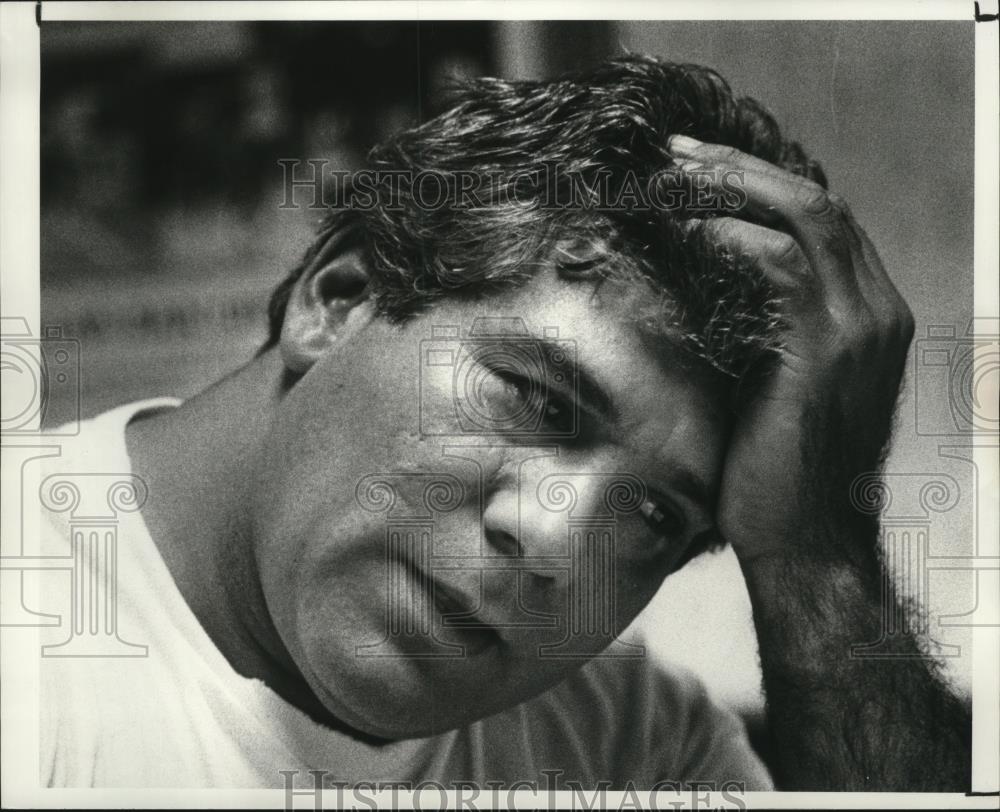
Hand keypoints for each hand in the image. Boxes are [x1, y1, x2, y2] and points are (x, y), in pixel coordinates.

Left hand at [666, 135, 914, 565]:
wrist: (806, 545)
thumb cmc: (777, 473)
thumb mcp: (775, 386)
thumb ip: (761, 329)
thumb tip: (703, 285)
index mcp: (868, 315)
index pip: (823, 222)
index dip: (761, 186)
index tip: (699, 171)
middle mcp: (877, 310)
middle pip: (817, 202)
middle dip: (743, 169)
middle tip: (677, 154)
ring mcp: (860, 328)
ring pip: (806, 217)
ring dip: (734, 187)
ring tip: (674, 176)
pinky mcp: (826, 352)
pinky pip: (783, 266)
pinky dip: (734, 237)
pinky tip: (688, 229)